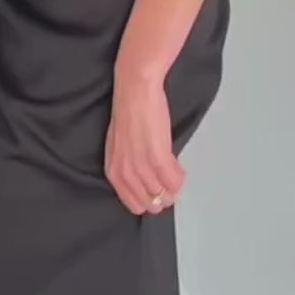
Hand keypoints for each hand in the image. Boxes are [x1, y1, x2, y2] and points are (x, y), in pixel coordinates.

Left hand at [104, 65, 185, 215]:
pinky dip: (181, 177)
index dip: (149, 200)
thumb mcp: (120, 147)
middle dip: (163, 196)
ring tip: (176, 172)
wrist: (135, 90)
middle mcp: (125, 174)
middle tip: (170, 182)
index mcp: (113, 172)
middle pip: (151, 204)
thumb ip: (128, 167)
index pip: (133, 204)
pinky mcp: (158, 158)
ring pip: (165, 195)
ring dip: (174, 186)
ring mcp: (141, 167)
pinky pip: (175, 182)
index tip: (157, 190)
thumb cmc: (129, 113)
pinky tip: (180, 169)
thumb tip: (145, 181)